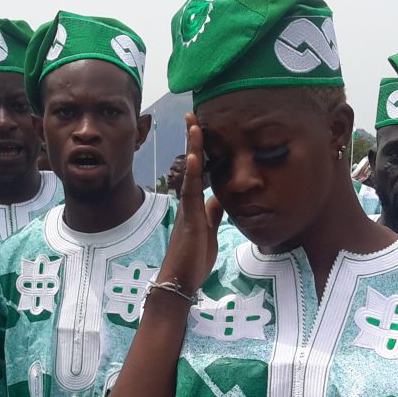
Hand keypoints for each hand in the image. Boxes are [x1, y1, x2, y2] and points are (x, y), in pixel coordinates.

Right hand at [158, 113, 221, 293]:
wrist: (180, 282)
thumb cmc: (193, 259)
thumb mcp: (209, 231)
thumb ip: (213, 213)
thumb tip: (217, 196)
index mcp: (195, 204)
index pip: (200, 171)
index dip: (201, 150)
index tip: (202, 128)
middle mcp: (189, 202)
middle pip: (192, 165)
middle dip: (194, 140)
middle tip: (192, 114)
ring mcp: (187, 209)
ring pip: (190, 173)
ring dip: (192, 148)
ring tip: (193, 124)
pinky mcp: (189, 220)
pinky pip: (190, 193)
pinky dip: (191, 174)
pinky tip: (193, 157)